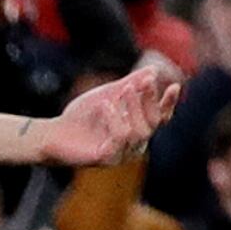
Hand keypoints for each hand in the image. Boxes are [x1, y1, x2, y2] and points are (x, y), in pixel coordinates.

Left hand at [33, 59, 182, 167]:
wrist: (55, 132)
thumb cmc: (83, 115)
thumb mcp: (109, 95)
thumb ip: (131, 84)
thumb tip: (153, 70)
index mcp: (139, 129)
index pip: (161, 118)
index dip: (169, 103)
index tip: (175, 86)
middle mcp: (135, 145)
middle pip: (153, 123)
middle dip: (149, 100)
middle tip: (140, 82)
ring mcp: (122, 154)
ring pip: (140, 132)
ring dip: (131, 108)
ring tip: (117, 93)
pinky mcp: (107, 159)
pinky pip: (120, 139)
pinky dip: (114, 119)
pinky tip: (104, 106)